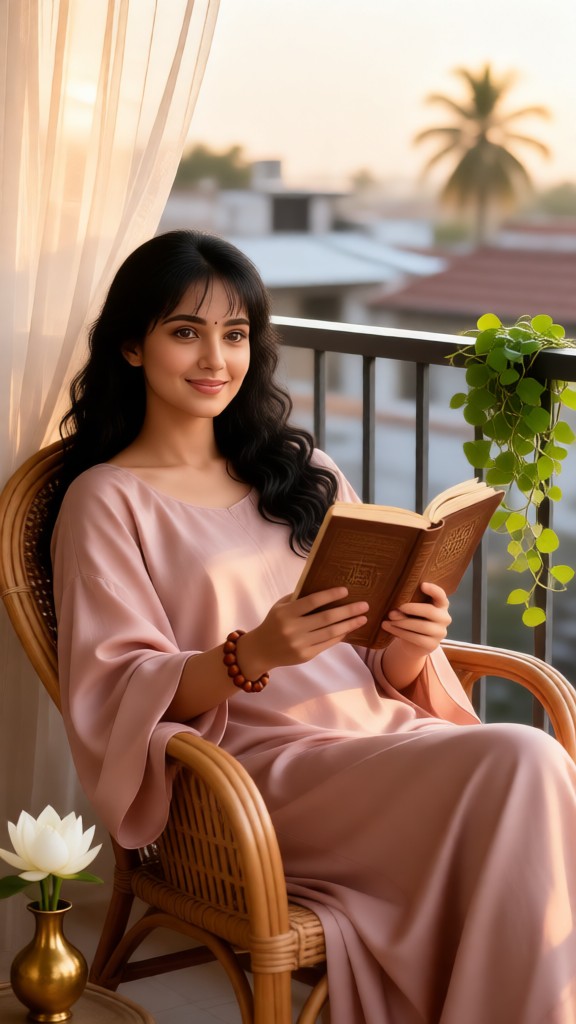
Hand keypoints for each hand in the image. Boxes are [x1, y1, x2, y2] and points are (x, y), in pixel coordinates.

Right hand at [239, 588, 368, 674]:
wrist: (260, 650)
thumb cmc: (274, 623)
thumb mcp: (280, 606)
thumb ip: (299, 598)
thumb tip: (325, 590)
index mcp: (286, 613)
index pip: (313, 601)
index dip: (331, 595)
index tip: (346, 590)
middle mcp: (293, 629)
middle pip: (327, 618)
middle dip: (348, 611)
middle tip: (364, 605)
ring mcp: (300, 644)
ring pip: (331, 632)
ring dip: (349, 624)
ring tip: (363, 618)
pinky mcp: (306, 656)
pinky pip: (327, 644)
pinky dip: (340, 635)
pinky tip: (349, 629)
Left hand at [381, 581, 450, 656]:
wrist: (413, 644)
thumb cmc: (412, 620)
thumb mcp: (409, 612)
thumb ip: (404, 610)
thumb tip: (394, 612)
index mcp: (441, 605)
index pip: (441, 595)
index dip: (433, 590)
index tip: (422, 585)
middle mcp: (444, 618)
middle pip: (430, 611)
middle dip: (411, 609)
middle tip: (393, 610)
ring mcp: (440, 633)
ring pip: (422, 626)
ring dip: (402, 623)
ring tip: (387, 621)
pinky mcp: (433, 645)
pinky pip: (417, 638)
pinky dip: (401, 633)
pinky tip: (390, 629)